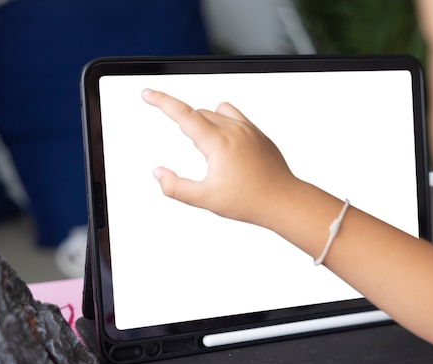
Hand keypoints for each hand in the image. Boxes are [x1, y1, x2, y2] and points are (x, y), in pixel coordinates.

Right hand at [142, 88, 297, 225]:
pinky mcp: (259, 134)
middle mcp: (234, 129)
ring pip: (217, 112)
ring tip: (211, 151)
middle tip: (198, 156)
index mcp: (218, 142)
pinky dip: (224, 124)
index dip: (162, 101)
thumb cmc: (249, 200)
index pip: (183, 114)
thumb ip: (176, 187)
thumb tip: (159, 173)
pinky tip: (228, 148)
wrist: (283, 200)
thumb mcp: (205, 199)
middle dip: (187, 126)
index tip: (148, 94)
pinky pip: (235, 117)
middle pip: (199, 113)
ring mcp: (249, 129)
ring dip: (205, 122)